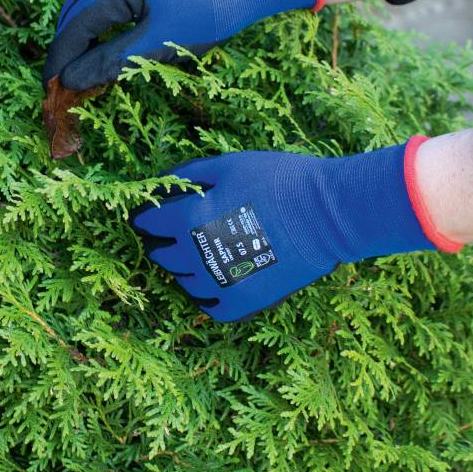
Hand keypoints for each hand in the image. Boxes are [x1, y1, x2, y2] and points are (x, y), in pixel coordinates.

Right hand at [43, 0, 322, 89]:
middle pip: (73, 13)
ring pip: (84, 6)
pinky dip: (93, 26)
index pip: (75, 25)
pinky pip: (100, 1)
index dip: (61, 58)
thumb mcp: (158, 45)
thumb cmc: (204, 16)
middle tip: (59, 84)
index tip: (50, 88)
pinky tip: (94, 47)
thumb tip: (71, 80)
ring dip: (76, 38)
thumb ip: (111, 61)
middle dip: (64, 49)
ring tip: (74, 70)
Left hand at [130, 138, 451, 322]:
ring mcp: (218, 285)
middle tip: (172, 231)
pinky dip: (206, 294)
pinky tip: (213, 279)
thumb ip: (190, 175)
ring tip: (198, 252)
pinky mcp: (243, 304)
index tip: (146, 214)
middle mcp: (195, 257)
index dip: (144, 215)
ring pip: (182, 281)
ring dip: (183, 267)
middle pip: (162, 255)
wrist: (328, 215)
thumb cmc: (279, 181)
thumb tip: (161, 182)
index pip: (148, 223)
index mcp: (187, 220)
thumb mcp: (229, 165)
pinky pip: (209, 306)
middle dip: (162, 241)